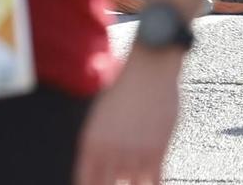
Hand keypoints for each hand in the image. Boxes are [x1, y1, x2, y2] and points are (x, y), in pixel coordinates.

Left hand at [75, 50, 179, 184]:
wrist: (149, 69)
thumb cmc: (126, 87)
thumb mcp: (100, 116)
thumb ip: (99, 143)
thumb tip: (101, 164)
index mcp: (91, 143)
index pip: (85, 181)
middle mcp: (109, 152)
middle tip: (118, 182)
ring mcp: (134, 152)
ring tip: (134, 181)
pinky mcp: (157, 150)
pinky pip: (153, 181)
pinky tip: (151, 183)